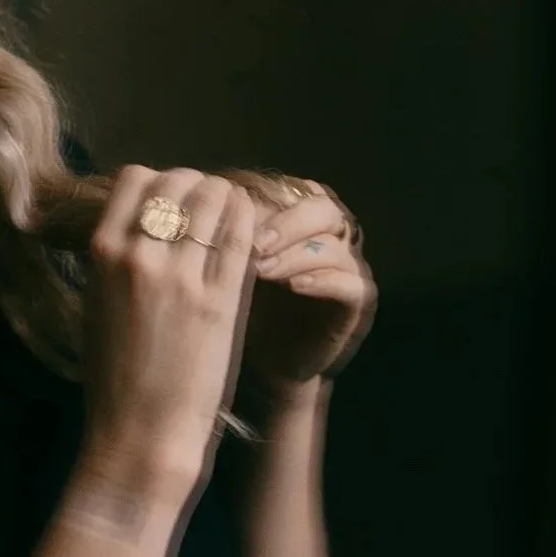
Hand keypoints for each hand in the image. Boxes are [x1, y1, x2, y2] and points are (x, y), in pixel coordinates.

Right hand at [76, 164, 260, 498]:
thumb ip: (117, 262)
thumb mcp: (98, 306)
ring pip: (216, 196)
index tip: (175, 208)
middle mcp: (139, 254)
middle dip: (199, 189)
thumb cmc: (115, 380)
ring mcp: (182, 274)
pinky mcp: (221, 297)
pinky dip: (250, 223)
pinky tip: (254, 236)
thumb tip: (142, 226)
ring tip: (233, 226)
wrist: (139, 434)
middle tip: (210, 218)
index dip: (162, 186)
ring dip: (228, 203)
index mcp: (101, 254)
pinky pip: (243, 232)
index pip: (136, 178)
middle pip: (179, 180)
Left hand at [232, 174, 375, 401]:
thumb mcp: (230, 267)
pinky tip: (295, 286)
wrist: (268, 365)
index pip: (293, 191)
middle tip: (252, 243)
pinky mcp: (359, 301)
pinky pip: (350, 284)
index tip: (228, 217)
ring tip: (261, 269)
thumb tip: (197, 200)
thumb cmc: (245, 308)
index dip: (263, 201)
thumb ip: (225, 233)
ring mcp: (349, 266)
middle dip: (284, 224)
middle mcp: (331, 235)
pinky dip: (323, 282)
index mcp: (302, 218)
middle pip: (321, 209)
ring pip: (334, 247)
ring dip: (295, 254)